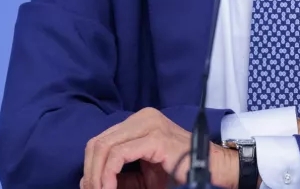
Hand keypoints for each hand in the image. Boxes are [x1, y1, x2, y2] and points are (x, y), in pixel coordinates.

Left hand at [81, 108, 237, 188]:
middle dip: (90, 171)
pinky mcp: (154, 138)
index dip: (90, 165)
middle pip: (98, 142)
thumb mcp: (143, 174)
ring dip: (97, 175)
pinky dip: (108, 174)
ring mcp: (148, 125)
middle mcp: (142, 118)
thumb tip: (87, 182)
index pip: (102, 139)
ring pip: (104, 147)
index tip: (90, 187)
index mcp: (139, 122)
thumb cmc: (180, 172)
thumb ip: (119, 175)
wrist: (212, 169)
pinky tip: (108, 188)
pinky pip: (119, 155)